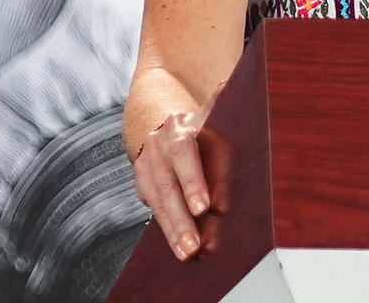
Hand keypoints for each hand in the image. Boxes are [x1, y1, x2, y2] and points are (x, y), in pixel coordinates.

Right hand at [131, 79, 225, 259]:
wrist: (167, 117)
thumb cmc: (208, 125)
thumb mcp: (219, 121)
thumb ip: (223, 130)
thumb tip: (226, 113)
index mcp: (180, 126)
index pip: (184, 153)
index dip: (194, 181)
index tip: (207, 208)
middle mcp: (158, 145)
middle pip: (168, 184)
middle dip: (182, 217)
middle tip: (196, 244)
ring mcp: (147, 164)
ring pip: (158, 201)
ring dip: (173, 230)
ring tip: (188, 254)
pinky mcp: (143, 183)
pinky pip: (153, 209)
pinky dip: (167, 231)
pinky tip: (180, 249)